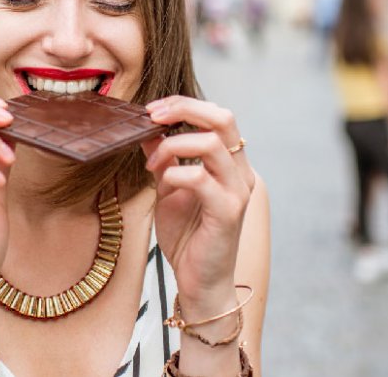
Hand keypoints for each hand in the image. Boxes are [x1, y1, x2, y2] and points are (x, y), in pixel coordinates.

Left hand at [142, 96, 252, 310]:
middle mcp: (240, 172)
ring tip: (152, 163)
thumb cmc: (188, 237)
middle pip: (224, 118)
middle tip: (152, 116)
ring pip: (212, 143)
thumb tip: (147, 129)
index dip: (184, 104)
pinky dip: (175, 173)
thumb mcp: (169, 189)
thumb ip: (164, 159)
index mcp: (230, 164)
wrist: (200, 282)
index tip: (152, 110)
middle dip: (184, 108)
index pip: (217, 116)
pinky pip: (200, 177)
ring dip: (173, 144)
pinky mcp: (228, 211)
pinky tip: (162, 183)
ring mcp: (238, 191)